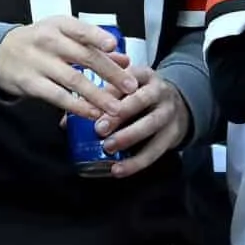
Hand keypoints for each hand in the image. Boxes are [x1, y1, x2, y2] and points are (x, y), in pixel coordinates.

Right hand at [0, 15, 134, 117]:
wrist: (0, 53)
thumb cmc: (40, 42)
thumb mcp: (64, 35)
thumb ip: (94, 46)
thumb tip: (124, 59)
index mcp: (59, 25)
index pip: (81, 30)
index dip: (97, 37)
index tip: (114, 45)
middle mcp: (49, 41)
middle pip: (84, 57)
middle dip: (110, 73)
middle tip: (130, 86)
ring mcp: (39, 63)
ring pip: (73, 80)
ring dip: (98, 95)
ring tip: (116, 107)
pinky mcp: (31, 84)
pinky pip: (58, 97)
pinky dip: (77, 106)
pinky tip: (93, 113)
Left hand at [96, 61, 189, 175]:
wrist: (178, 105)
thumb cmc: (140, 97)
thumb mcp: (125, 89)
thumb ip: (99, 100)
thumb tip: (66, 122)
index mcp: (143, 75)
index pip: (126, 79)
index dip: (110, 92)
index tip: (94, 104)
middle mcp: (159, 91)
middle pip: (140, 100)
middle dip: (120, 115)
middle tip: (99, 129)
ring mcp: (169, 112)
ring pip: (151, 124)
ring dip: (129, 137)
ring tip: (109, 148)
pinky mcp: (173, 134)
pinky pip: (156, 150)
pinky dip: (137, 162)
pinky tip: (120, 169)